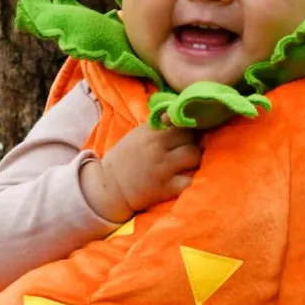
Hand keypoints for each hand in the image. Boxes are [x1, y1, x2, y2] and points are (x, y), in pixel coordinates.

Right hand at [81, 121, 200, 221]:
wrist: (109, 187)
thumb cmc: (125, 160)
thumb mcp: (137, 135)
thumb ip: (157, 126)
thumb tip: (177, 117)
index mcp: (150, 132)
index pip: (180, 121)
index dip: (187, 127)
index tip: (187, 134)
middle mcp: (157, 147)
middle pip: (191, 137)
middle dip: (193, 142)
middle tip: (187, 150)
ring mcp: (162, 167)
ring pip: (194, 156)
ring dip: (195, 160)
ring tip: (188, 164)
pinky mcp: (165, 188)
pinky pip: (189, 181)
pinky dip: (191, 180)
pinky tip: (186, 179)